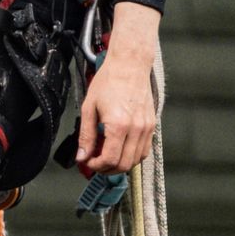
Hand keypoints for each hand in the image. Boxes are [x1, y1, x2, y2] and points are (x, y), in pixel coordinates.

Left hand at [76, 1, 159, 174]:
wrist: (129, 66)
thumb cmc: (108, 82)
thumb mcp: (89, 108)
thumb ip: (86, 135)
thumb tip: (82, 156)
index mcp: (118, 125)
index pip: (109, 159)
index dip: (96, 166)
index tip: (88, 161)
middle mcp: (136, 129)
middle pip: (124, 164)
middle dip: (107, 169)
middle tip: (95, 162)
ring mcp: (147, 128)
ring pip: (136, 161)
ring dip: (120, 164)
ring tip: (106, 156)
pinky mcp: (152, 126)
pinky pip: (144, 151)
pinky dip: (132, 156)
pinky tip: (120, 149)